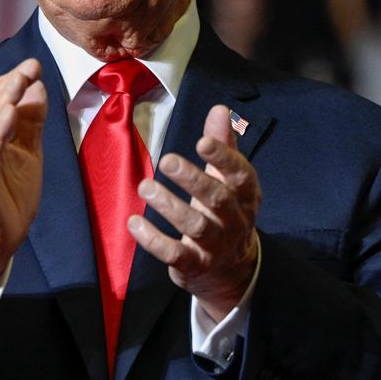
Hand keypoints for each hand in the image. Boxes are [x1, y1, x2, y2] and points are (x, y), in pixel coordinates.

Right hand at [0, 58, 47, 301]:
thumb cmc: (7, 195)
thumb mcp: (27, 152)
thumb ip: (31, 121)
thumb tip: (38, 85)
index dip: (14, 80)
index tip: (34, 63)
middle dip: (10, 83)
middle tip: (31, 65)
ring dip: (3, 100)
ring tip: (20, 79)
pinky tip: (9, 114)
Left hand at [129, 105, 260, 320]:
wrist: (231, 270)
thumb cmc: (225, 213)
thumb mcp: (228, 180)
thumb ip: (223, 145)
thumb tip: (220, 109)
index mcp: (246, 196)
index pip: (241, 176)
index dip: (224, 159)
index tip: (202, 142)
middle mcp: (235, 221)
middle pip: (218, 200)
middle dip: (193, 180)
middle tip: (167, 160)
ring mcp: (216, 246)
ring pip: (195, 226)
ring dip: (169, 206)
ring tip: (145, 187)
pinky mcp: (195, 266)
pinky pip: (175, 254)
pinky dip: (153, 239)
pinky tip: (134, 222)